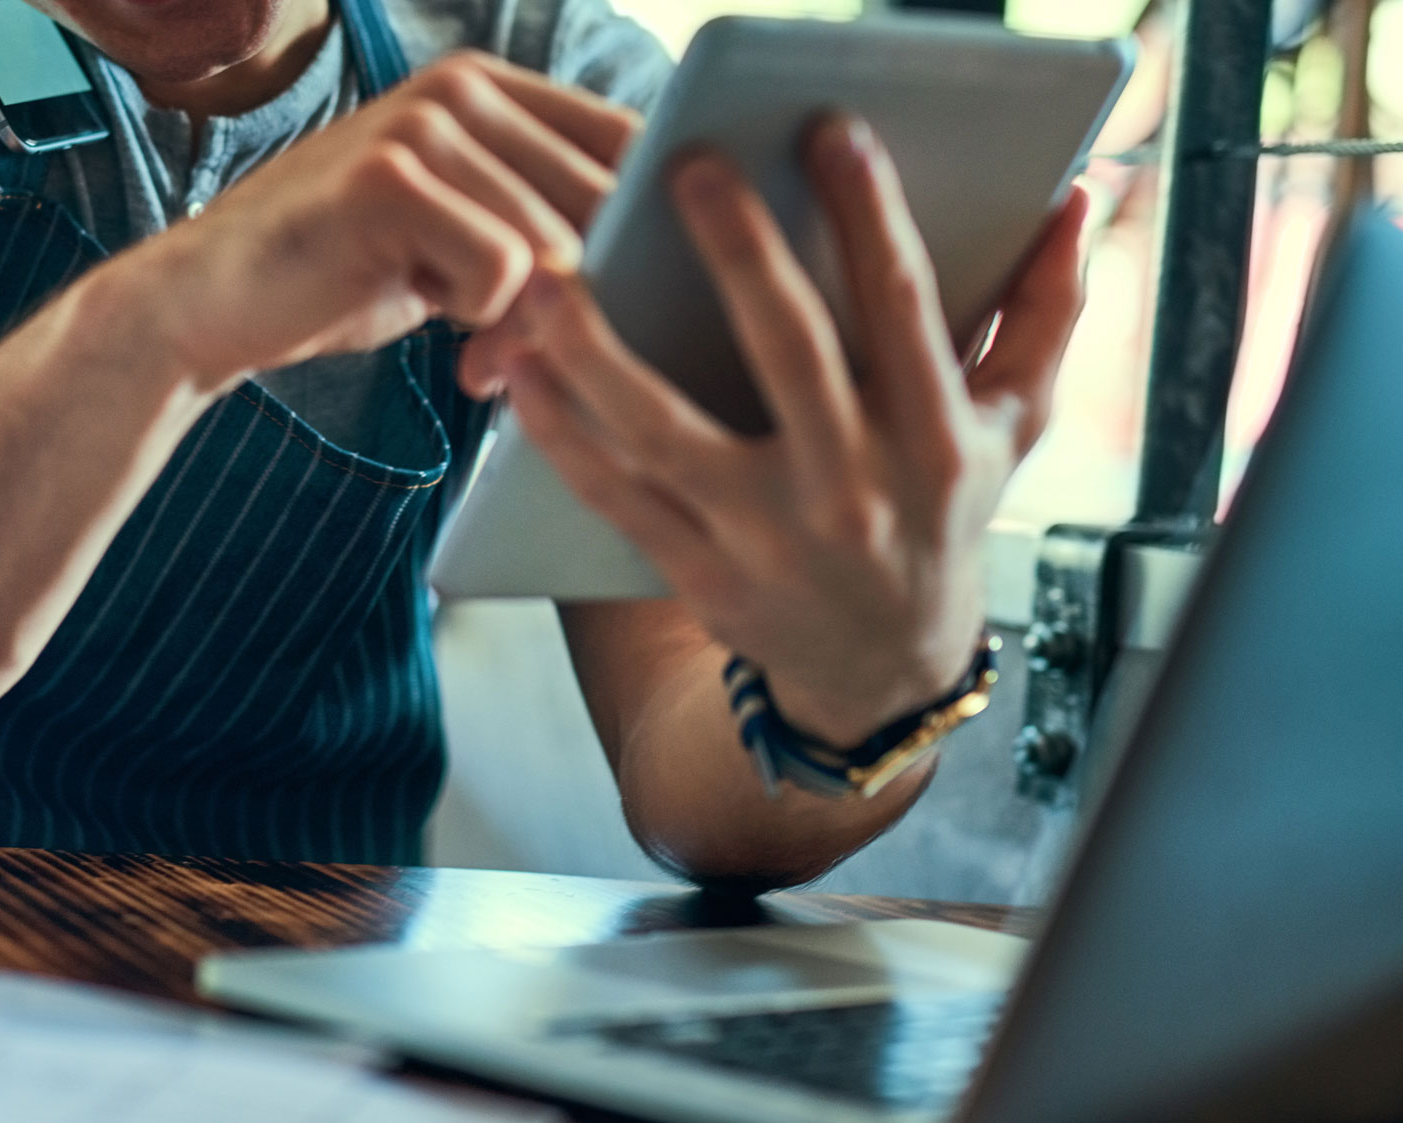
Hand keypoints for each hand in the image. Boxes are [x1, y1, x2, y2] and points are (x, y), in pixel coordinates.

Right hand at [95, 51, 640, 394]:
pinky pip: (502, 271)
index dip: (649, 232)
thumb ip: (545, 229)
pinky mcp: (390, 177)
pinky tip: (430, 321)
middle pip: (607, 200)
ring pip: (557, 245)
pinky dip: (478, 322)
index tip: (629, 304)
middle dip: (587, 296)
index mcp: (493, 86)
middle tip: (529, 352)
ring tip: (478, 350)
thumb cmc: (348, 278)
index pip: (635, 145)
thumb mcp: (464, 239)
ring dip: (529, 321)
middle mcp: (464, 85)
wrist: (214, 304)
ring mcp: (425, 123)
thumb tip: (656, 268)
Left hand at [461, 116, 1089, 745]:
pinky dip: (562, 437)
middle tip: (684, 168)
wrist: (883, 669)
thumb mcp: (1012, 426)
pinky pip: (617, 497)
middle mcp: (853, 489)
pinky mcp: (700, 573)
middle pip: (786, 352)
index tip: (830, 132)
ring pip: (666, 433)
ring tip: (549, 279)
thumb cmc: (943, 518)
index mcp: (934, 439)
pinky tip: (520, 374)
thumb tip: (1078, 198)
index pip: (903, 307)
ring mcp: (767, 537)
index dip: (870, 215)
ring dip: (598, 354)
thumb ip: (1045, 312)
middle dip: (737, 254)